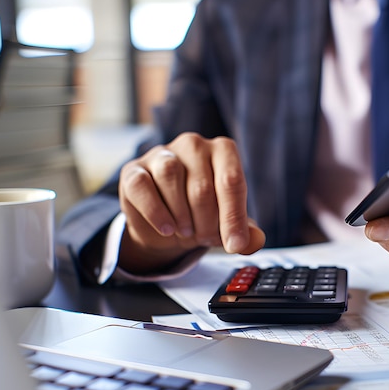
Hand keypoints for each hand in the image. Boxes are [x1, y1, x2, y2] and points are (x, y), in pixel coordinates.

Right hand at [118, 133, 264, 273]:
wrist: (166, 226)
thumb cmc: (203, 216)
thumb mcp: (228, 225)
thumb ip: (245, 233)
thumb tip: (254, 242)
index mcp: (223, 151)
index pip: (231, 181)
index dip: (233, 218)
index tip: (234, 245)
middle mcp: (194, 144)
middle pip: (202, 185)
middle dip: (207, 221)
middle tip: (205, 238)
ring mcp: (162, 153)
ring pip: (171, 176)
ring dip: (181, 214)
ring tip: (186, 232)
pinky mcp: (134, 169)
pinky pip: (143, 186)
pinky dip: (156, 211)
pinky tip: (167, 228)